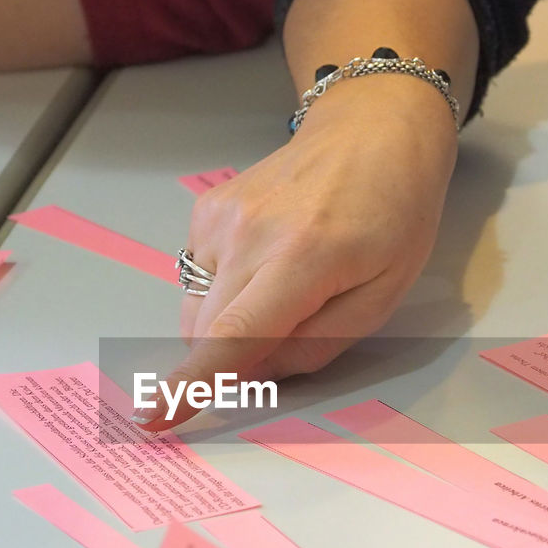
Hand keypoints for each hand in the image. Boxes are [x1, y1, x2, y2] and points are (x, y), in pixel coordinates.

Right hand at [132, 76, 457, 429]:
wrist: (370, 131)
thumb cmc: (391, 214)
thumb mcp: (381, 296)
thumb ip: (317, 345)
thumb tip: (257, 375)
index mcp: (301, 258)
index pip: (234, 335)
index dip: (194, 383)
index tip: (155, 416)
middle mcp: (247, 235)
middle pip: (206, 332)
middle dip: (231, 358)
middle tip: (286, 334)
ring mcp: (218, 218)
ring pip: (196, 311)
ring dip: (228, 323)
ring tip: (283, 286)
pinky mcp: (204, 210)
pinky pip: (198, 279)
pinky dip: (225, 289)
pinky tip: (265, 261)